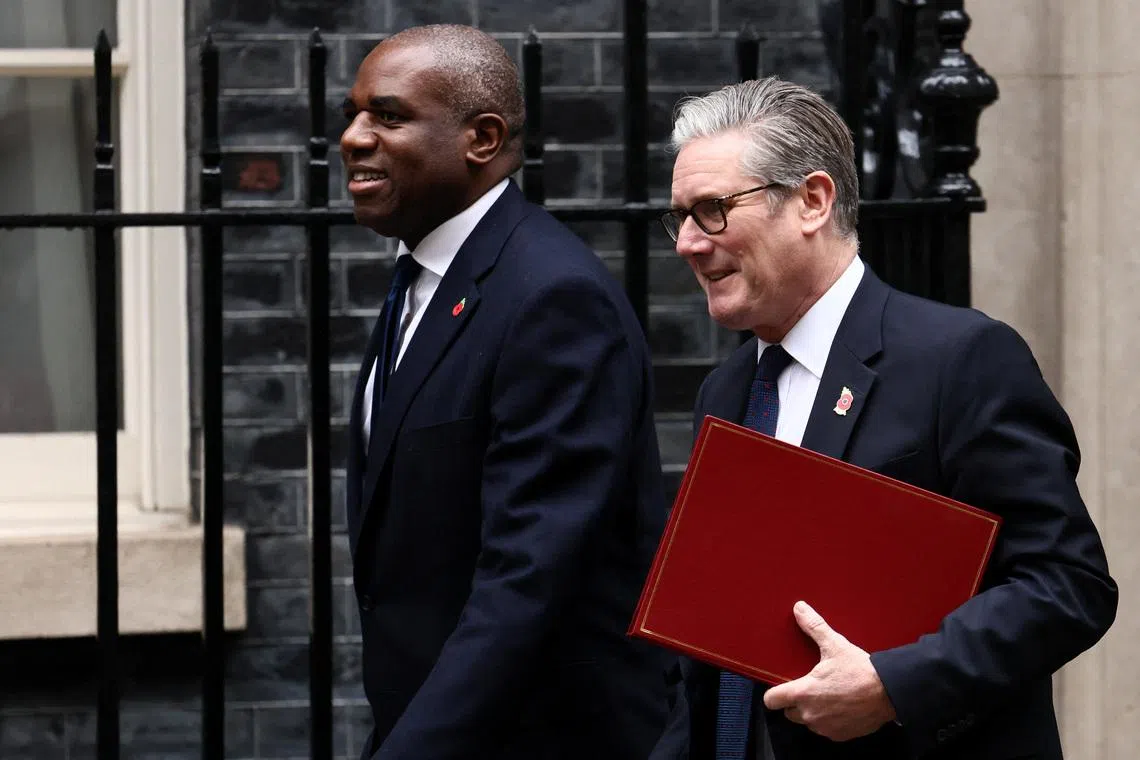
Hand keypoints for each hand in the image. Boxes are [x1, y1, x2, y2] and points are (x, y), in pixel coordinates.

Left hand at [762, 601, 896, 740]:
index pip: (771, 700)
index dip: (774, 693)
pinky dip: (829, 721)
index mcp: (803, 693)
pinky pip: (826, 730)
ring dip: (813, 712)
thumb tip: (800, 609)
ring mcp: (825, 727)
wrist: (889, 692)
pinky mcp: (840, 735)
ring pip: (808, 722)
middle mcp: (810, 714)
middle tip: (811, 687)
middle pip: (788, 712)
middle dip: (795, 702)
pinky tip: (841, 706)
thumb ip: (814, 627)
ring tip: (828, 695)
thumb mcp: (835, 645)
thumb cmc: (861, 671)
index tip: (781, 687)